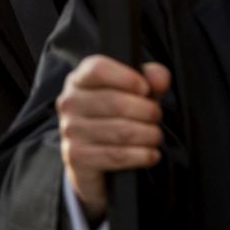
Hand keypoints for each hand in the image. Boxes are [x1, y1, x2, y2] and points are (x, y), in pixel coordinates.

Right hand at [57, 55, 170, 221]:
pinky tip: (151, 154)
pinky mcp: (76, 156)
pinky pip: (117, 155)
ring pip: (121, 131)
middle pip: (115, 102)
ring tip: (155, 136)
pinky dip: (142, 155)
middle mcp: (70, 103)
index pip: (98, 69)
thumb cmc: (114, 119)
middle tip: (156, 117)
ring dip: (148, 135)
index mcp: (79, 80)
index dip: (127, 77)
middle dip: (147, 111)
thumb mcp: (133, 94)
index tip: (145, 89)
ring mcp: (70, 130)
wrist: (92, 160)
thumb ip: (149, 80)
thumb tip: (159, 77)